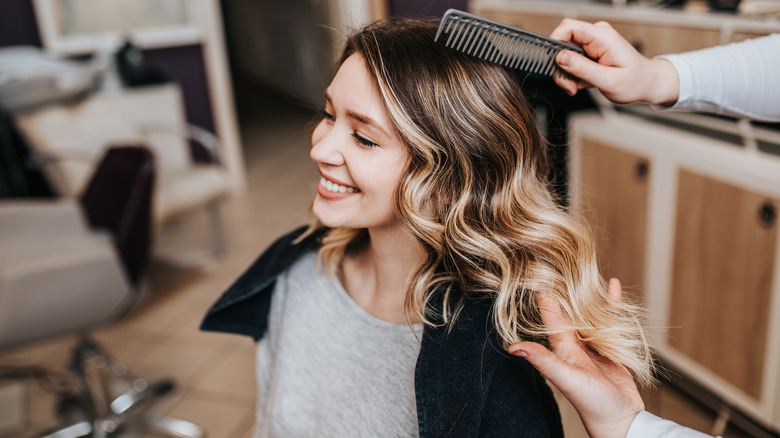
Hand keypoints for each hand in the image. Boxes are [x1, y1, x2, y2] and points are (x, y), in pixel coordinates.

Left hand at [508, 278, 643, 437]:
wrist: (620, 419)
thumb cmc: (592, 403)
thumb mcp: (565, 378)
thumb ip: (543, 360)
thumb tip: (513, 347)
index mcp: (562, 348)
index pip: (551, 316)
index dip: (544, 296)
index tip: (536, 273)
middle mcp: (575, 344)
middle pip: (569, 311)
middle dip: (563, 290)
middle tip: (559, 264)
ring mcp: (593, 346)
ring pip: (589, 313)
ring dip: (586, 294)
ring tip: (583, 271)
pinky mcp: (611, 348)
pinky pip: (611, 319)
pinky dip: (611, 303)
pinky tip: (613, 286)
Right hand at [550, 19, 678, 105]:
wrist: (647, 83)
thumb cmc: (635, 82)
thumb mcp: (608, 80)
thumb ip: (582, 69)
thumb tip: (560, 57)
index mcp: (603, 38)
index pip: (569, 27)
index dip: (555, 42)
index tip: (553, 62)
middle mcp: (597, 36)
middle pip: (563, 43)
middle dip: (561, 66)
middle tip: (569, 85)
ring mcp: (593, 43)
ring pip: (565, 54)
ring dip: (567, 74)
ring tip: (577, 86)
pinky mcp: (591, 51)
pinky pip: (571, 59)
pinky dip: (573, 74)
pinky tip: (583, 82)